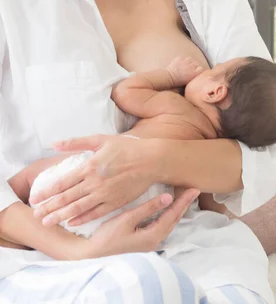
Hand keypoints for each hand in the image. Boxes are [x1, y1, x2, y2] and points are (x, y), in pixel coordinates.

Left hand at [29, 134, 164, 227]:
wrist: (152, 161)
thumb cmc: (127, 148)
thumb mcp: (101, 140)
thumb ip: (76, 142)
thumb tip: (54, 143)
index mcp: (90, 166)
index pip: (62, 182)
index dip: (46, 192)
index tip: (35, 198)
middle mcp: (95, 182)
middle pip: (67, 198)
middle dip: (49, 207)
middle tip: (35, 215)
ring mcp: (105, 194)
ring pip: (78, 209)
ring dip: (60, 216)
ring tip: (47, 222)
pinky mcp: (115, 203)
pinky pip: (95, 214)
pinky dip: (82, 219)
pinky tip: (71, 223)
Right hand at [80, 188, 199, 258]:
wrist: (92, 254)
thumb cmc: (108, 237)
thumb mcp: (127, 219)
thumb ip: (148, 208)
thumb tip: (168, 197)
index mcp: (153, 235)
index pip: (173, 214)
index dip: (183, 200)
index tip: (193, 189)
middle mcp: (155, 240)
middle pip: (174, 219)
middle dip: (183, 204)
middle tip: (193, 189)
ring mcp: (150, 242)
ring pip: (168, 222)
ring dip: (176, 209)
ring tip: (184, 196)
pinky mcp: (144, 241)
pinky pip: (161, 224)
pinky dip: (167, 214)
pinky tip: (167, 207)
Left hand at [166, 56, 204, 86]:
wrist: (168, 78)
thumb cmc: (178, 83)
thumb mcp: (189, 82)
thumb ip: (195, 77)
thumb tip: (198, 76)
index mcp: (194, 74)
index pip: (201, 68)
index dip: (199, 70)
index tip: (196, 72)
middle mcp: (191, 67)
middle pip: (197, 63)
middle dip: (194, 66)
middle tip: (190, 69)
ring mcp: (185, 62)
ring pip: (191, 59)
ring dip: (189, 62)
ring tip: (185, 66)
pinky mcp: (180, 58)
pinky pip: (184, 57)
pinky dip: (182, 60)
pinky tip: (180, 64)